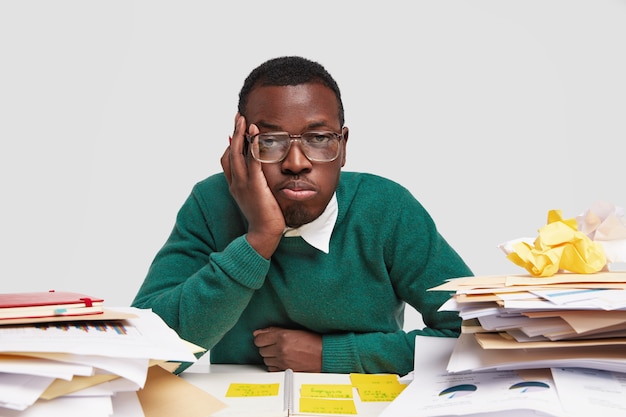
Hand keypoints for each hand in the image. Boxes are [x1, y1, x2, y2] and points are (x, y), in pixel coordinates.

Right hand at [220, 113, 284, 258]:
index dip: (230, 145)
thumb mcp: (255, 198)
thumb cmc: (264, 217)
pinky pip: (252, 161)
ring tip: (244, 120)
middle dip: (234, 132)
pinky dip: (253, 146)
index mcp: (234, 185)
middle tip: (238, 116)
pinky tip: (257, 134)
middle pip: (229, 152)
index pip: (226, 160)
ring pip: (236, 154)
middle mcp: (235, 183)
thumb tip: (257, 174)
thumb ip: (253, 184)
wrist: (264, 233)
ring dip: (240, 134)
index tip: (235, 131)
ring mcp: (243, 184)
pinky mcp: (254, 186)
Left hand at [253, 327, 321, 371]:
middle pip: (261, 350)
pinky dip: (274, 365)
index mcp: (283, 337)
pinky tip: (281, 360)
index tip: (263, 338)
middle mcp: (281, 349)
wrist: (324, 355)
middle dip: (266, 347)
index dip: (260, 338)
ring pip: (265, 360)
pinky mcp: (285, 371)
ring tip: (280, 353)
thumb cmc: (313, 342)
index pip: (259, 339)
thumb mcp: (294, 331)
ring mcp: (282, 361)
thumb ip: (274, 331)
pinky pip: (271, 369)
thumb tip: (259, 333)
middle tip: (275, 345)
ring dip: (270, 356)